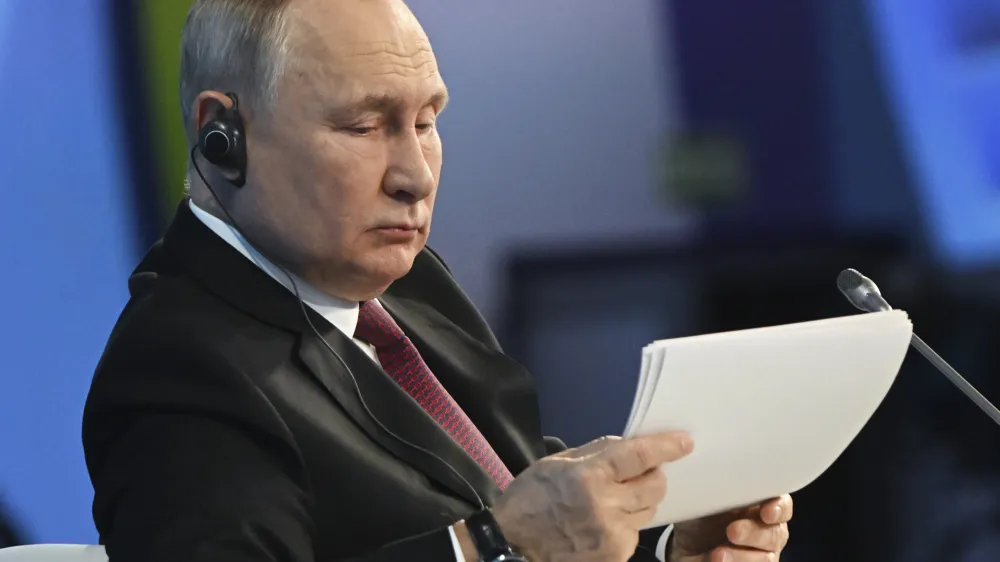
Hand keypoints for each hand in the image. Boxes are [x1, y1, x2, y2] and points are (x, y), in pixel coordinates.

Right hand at [492, 432, 693, 561]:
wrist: (512, 546)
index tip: (685, 442)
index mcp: (589, 477)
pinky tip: (603, 522)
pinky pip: (635, 533)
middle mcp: (606, 506)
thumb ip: (596, 453)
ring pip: (649, 511)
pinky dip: (626, 523)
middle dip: (653, 476)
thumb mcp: (557, 462)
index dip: (666, 447)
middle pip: (655, 487)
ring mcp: (613, 536)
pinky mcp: (615, 557)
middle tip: (637, 474)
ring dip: (639, 501)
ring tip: (612, 500)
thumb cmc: (530, 499)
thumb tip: (629, 446)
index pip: (639, 457)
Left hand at [670, 495, 792, 561]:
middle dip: (755, 533)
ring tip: (718, 554)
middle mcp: (763, 529)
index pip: (780, 503)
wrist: (678, 548)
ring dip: (743, 556)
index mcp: (757, 504)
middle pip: (776, 532)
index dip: (779, 507)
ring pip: (767, 558)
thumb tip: (712, 468)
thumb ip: (715, 487)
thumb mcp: (700, 499)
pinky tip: (717, 561)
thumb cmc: (697, 517)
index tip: (767, 512)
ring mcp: (758, 554)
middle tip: (732, 531)